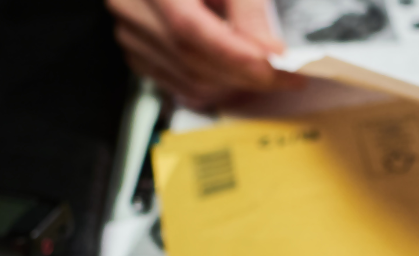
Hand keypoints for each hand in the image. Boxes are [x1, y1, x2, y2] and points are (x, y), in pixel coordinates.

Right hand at [108, 0, 301, 110]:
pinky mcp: (136, 50)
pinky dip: (213, 85)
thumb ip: (247, 7)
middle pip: (191, 58)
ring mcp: (130, 32)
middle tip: (288, 77)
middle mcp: (131, 7)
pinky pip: (178, 81)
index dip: (235, 54)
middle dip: (246, 75)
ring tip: (266, 74)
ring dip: (233, 83)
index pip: (189, 27)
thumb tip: (269, 49)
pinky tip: (237, 75)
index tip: (278, 68)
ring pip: (188, 77)